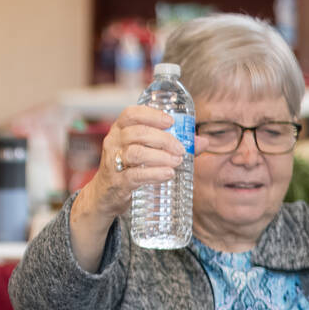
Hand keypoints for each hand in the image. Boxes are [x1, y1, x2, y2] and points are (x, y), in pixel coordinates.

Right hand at [85, 104, 187, 221]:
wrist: (105, 195)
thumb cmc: (129, 168)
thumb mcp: (145, 152)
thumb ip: (173, 145)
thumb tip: (203, 142)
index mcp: (119, 129)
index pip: (131, 114)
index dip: (152, 115)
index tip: (171, 122)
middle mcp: (113, 142)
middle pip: (138, 133)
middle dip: (164, 139)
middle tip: (181, 149)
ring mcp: (112, 162)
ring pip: (136, 153)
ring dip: (160, 156)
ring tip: (176, 161)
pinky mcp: (117, 182)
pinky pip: (135, 175)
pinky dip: (154, 174)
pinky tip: (168, 174)